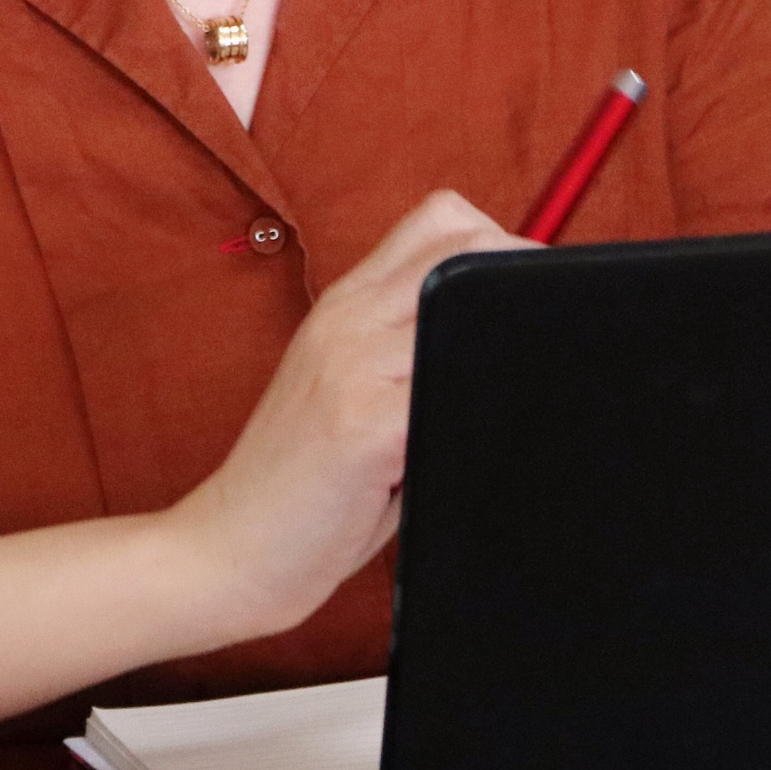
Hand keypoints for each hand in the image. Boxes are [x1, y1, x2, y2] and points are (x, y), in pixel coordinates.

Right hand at [164, 191, 526, 640]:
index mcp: (345, 306)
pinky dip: (480, 418)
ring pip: (465, 314)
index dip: (501, 244)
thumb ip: (407, 354)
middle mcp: (346, 322)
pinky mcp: (363, 428)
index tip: (529, 298)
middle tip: (545, 347)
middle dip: (523, 286)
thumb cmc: (300, 486)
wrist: (225, 550)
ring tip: (510, 402)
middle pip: (464, 247)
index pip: (439, 219)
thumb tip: (504, 344)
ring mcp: (352, 369)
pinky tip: (477, 448)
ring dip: (505, 356)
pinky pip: (447, 391)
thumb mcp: (347, 393)